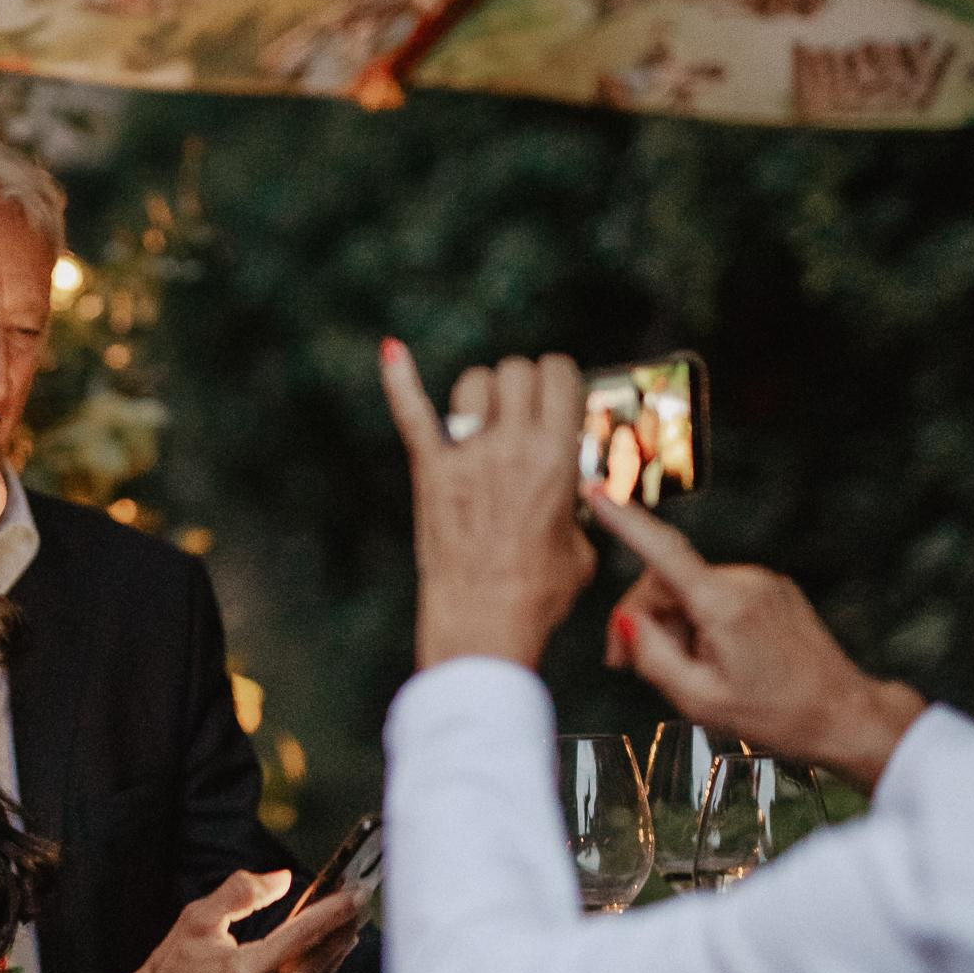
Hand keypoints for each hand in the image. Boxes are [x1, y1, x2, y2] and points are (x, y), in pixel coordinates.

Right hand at [121, 871, 364, 972]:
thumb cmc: (173, 964)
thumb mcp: (197, 918)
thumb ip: (241, 892)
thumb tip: (284, 879)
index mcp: (242, 972)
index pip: (302, 935)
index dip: (333, 911)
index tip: (355, 892)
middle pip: (319, 961)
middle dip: (343, 929)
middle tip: (361, 903)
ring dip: (336, 952)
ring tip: (350, 925)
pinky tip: (328, 955)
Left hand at [378, 341, 595, 669]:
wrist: (484, 621)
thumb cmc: (539, 593)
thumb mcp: (581, 546)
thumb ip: (577, 507)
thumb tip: (575, 496)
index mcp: (556, 456)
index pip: (558, 375)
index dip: (558, 378)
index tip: (556, 394)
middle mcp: (511, 445)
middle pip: (515, 370)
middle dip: (523, 382)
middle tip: (522, 409)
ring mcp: (465, 456)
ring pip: (473, 383)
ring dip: (482, 392)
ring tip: (485, 416)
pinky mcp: (429, 471)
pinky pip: (411, 412)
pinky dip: (400, 379)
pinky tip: (392, 351)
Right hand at [590, 491, 924, 784]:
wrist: (842, 715)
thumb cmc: (776, 715)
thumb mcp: (700, 701)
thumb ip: (654, 658)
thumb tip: (628, 623)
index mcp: (724, 606)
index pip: (662, 552)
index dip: (624, 521)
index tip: (595, 493)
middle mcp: (743, 581)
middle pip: (665, 582)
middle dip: (640, 619)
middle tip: (625, 664)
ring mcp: (761, 582)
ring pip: (688, 590)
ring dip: (673, 625)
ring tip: (684, 670)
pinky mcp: (771, 589)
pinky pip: (715, 595)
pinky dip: (699, 620)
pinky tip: (710, 657)